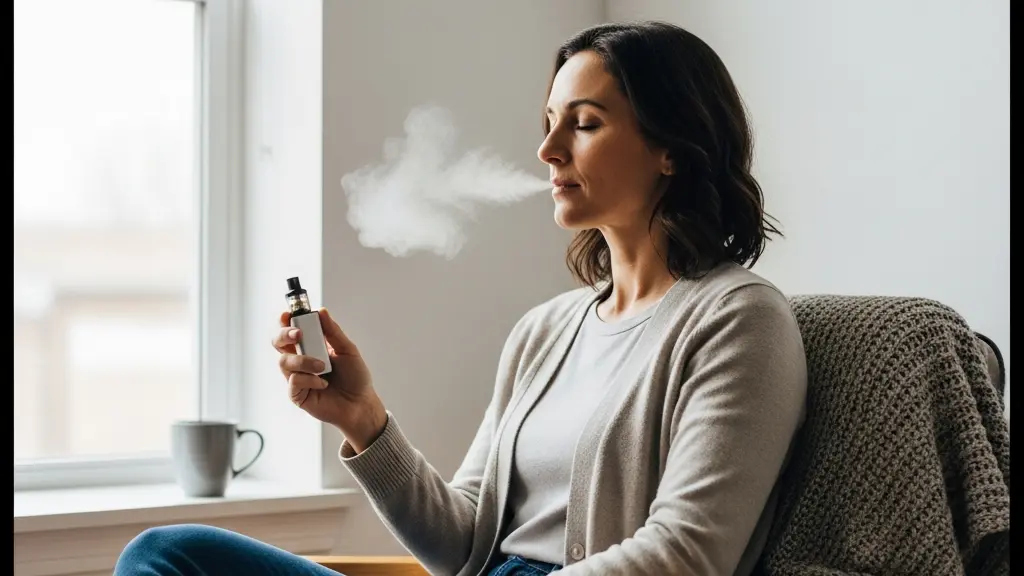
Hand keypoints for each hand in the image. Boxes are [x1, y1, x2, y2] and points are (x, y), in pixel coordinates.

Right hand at [271, 308, 386, 452]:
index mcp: (311, 346)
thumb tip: (321, 311)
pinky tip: (324, 384)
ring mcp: (296, 376)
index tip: (288, 314)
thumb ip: (333, 332)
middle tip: (299, 335)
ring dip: (304, 360)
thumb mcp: (347, 350)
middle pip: (278, 342)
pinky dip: (310, 379)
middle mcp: (300, 359)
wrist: (360, 403)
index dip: (286, 320)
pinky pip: (294, 380)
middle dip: (284, 334)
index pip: (291, 329)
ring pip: (284, 361)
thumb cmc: (355, 377)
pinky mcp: (296, 393)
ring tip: (323, 367)